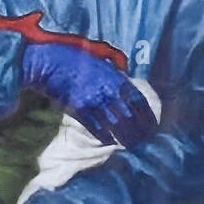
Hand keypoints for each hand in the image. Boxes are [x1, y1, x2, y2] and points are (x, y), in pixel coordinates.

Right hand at [20, 43, 157, 147]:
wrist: (51, 62)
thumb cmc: (76, 58)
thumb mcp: (101, 59)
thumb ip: (116, 67)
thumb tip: (126, 74)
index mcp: (116, 78)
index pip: (138, 100)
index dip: (147, 115)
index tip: (152, 125)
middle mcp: (107, 91)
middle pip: (129, 116)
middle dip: (138, 131)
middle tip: (143, 140)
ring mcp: (93, 101)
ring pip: (114, 125)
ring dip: (123, 137)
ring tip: (130, 144)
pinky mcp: (78, 109)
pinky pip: (95, 127)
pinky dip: (104, 136)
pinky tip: (110, 142)